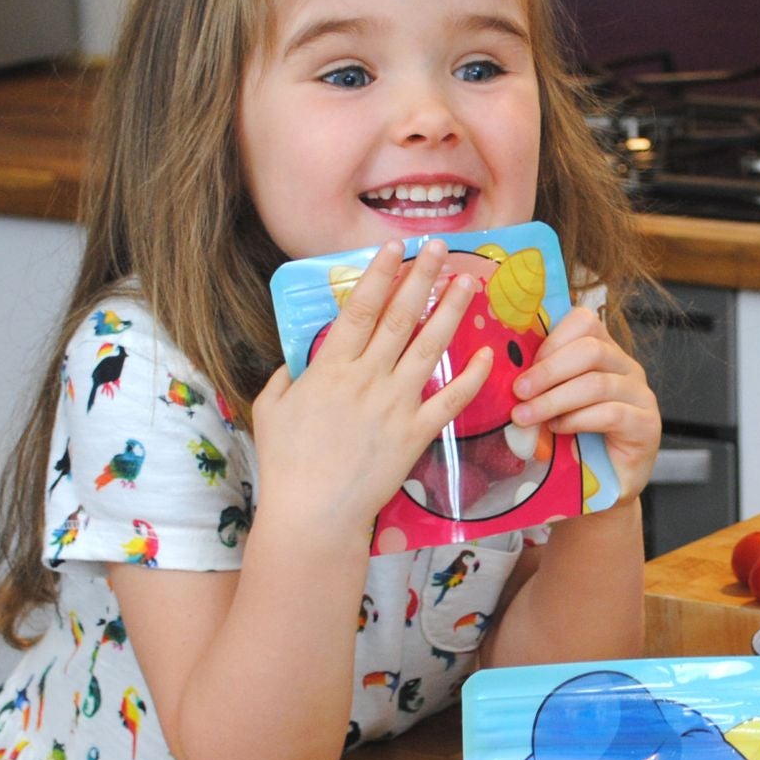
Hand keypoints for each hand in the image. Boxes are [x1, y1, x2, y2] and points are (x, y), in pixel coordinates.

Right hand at [252, 239, 492, 531]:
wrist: (314, 513)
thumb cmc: (287, 463)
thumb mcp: (272, 409)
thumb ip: (287, 376)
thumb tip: (300, 359)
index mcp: (330, 369)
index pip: (360, 309)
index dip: (380, 274)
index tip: (396, 246)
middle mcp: (366, 379)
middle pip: (400, 318)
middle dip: (421, 278)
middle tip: (441, 248)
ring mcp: (395, 405)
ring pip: (430, 348)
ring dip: (451, 312)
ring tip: (470, 282)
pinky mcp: (416, 434)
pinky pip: (450, 399)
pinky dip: (472, 376)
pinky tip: (488, 353)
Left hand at [509, 293, 660, 501]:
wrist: (601, 489)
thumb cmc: (572, 443)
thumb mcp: (552, 403)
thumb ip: (538, 382)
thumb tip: (498, 363)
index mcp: (604, 353)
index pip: (584, 322)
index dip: (550, 340)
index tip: (521, 366)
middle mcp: (627, 369)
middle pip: (591, 349)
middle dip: (548, 370)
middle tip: (518, 392)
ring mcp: (641, 396)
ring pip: (597, 383)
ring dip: (555, 399)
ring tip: (526, 416)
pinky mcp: (647, 426)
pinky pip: (612, 413)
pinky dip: (578, 420)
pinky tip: (558, 430)